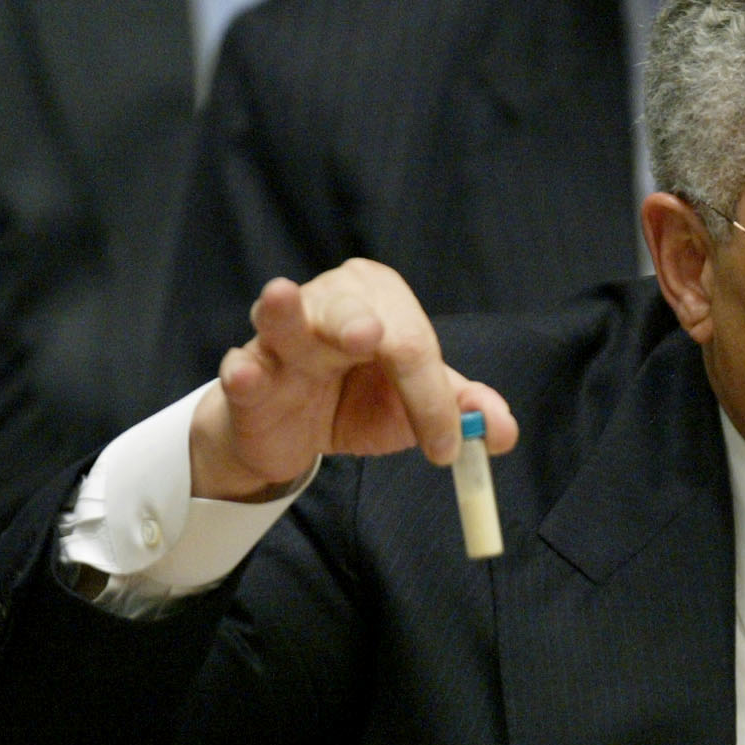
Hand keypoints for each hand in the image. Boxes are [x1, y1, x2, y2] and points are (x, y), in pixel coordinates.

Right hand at [193, 260, 517, 500]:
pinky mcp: (247, 372)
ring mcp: (281, 336)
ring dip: (285, 313)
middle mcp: (331, 303)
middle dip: (359, 323)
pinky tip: (246, 373)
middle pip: (352, 313)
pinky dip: (244, 372)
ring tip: (282, 296)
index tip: (446, 448)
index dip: (432, 398)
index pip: (413, 342)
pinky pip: (242, 368)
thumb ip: (460, 412)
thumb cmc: (360, 400)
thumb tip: (502, 430)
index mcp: (383, 302)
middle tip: (372, 337)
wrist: (296, 433)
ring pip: (283, 319)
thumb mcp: (416, 406)